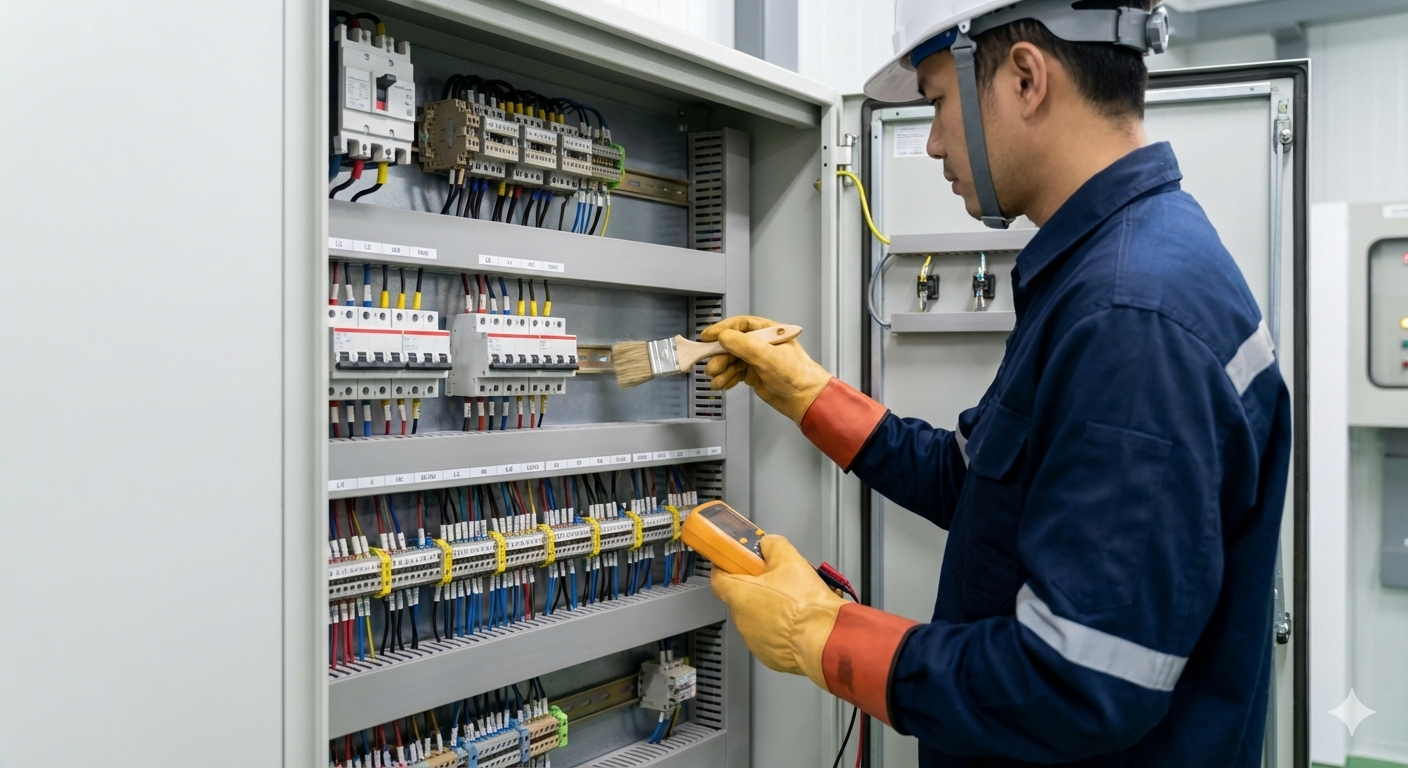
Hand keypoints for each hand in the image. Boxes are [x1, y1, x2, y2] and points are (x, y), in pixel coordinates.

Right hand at [701, 315, 832, 422]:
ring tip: (717, 379)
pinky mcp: (754, 375)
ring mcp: (757, 360)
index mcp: (768, 332)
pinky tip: (722, 384)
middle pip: (732, 344)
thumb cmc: (796, 374)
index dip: (722, 329)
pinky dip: (727, 379)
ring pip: (731, 360)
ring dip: (722, 370)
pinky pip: (734, 373)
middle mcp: (761, 344)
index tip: (707, 336)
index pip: (740, 325)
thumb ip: (743, 345)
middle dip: (720, 355)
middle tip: (712, 366)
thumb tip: (723, 337)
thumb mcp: (767, 356)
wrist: (804, 399)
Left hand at [710, 535, 843, 689]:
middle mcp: (742, 620)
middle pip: (742, 597)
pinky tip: (798, 620)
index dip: (727, 566)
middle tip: (777, 579)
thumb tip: (768, 544)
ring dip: (771, 608)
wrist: (825, 638)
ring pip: (758, 618)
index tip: (736, 562)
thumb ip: (772, 545)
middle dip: (758, 587)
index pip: (717, 577)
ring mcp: (755, 640)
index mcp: (740, 595)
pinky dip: (781, 629)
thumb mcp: (789, 559)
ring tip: (794, 601)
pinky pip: (771, 636)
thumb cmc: (806, 605)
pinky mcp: (770, 655)